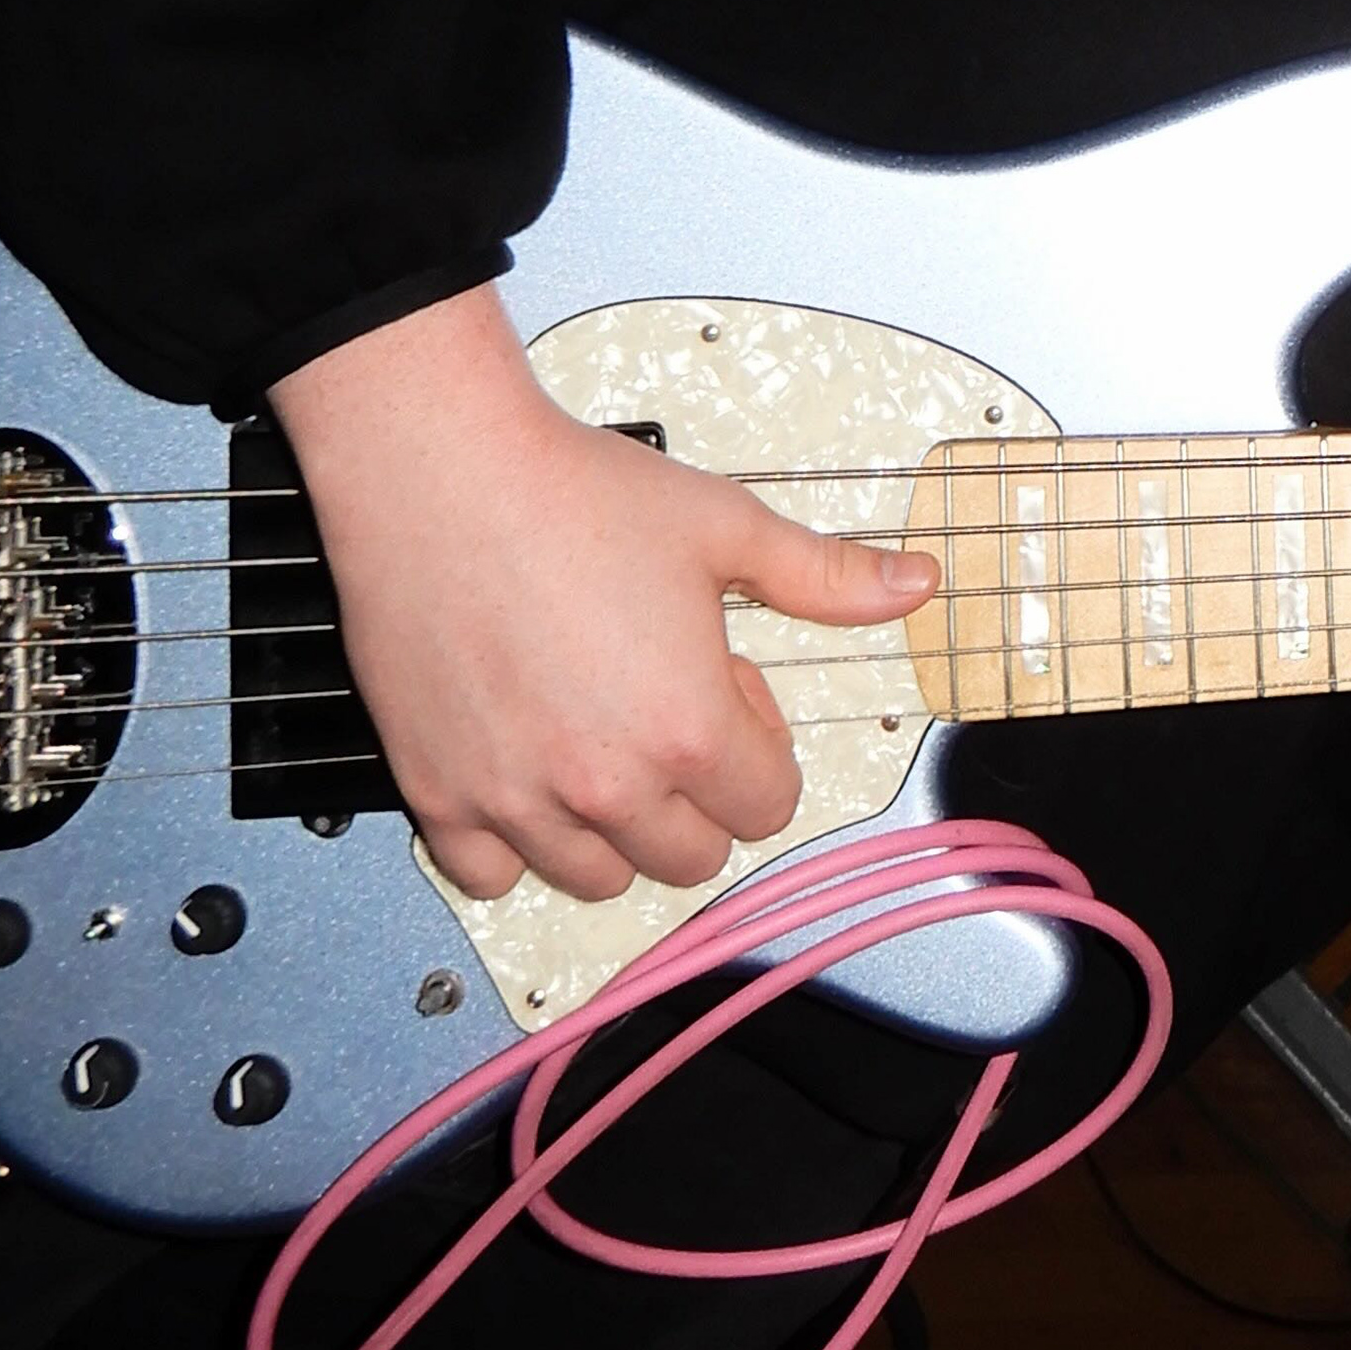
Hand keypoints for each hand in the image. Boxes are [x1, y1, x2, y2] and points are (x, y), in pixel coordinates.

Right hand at [269, 285, 936, 901]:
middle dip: (696, 797)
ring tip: (597, 739)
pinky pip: (489, 877)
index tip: (727, 695)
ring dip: (611, 829)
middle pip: (690, 857)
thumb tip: (911, 584)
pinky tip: (523, 774)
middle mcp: (604, 782)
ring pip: (596, 877)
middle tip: (662, 711)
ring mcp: (516, 798)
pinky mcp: (440, 793)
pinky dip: (509, 845)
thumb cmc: (571, 492)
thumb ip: (824, 575)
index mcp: (686, 729)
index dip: (758, 748)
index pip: (766, 809)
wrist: (442, 471)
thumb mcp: (724, 526)